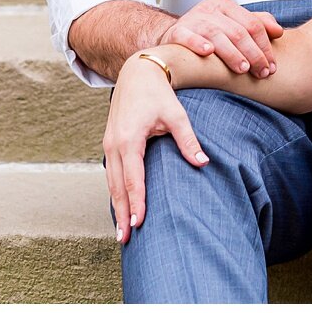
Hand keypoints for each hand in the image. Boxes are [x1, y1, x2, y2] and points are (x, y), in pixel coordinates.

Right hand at [102, 51, 208, 244]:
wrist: (137, 73)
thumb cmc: (159, 93)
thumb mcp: (177, 115)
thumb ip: (188, 141)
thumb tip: (203, 163)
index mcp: (129, 140)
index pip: (134, 179)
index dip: (137, 203)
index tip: (139, 224)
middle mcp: (114, 145)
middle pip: (118, 186)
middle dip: (122, 213)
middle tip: (125, 239)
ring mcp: (109, 144)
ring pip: (112, 182)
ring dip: (117, 205)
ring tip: (122, 230)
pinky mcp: (109, 143)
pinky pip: (112, 173)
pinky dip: (116, 191)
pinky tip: (122, 205)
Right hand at [165, 0, 284, 77]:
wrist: (172, 37)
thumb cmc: (209, 34)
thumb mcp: (232, 25)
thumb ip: (257, 25)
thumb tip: (279, 32)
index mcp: (225, 5)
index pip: (252, 24)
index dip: (265, 46)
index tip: (272, 67)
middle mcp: (209, 9)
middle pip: (237, 32)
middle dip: (253, 54)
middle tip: (262, 72)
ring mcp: (191, 20)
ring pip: (216, 35)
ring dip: (231, 53)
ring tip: (243, 69)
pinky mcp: (176, 32)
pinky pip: (187, 37)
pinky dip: (197, 43)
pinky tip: (208, 53)